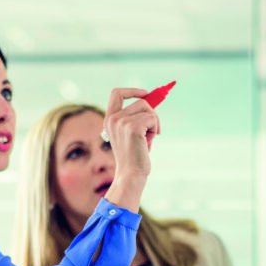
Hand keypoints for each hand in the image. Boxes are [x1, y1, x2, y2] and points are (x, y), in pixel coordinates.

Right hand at [101, 88, 159, 213]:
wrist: (131, 174)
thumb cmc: (134, 156)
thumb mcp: (131, 132)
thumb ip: (135, 117)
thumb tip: (151, 99)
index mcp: (109, 119)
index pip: (117, 93)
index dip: (133, 90)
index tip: (145, 93)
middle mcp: (113, 119)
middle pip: (141, 101)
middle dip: (152, 113)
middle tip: (153, 130)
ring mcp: (122, 122)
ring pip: (148, 109)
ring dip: (154, 123)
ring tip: (148, 138)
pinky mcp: (133, 128)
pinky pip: (153, 118)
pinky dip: (156, 129)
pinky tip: (149, 142)